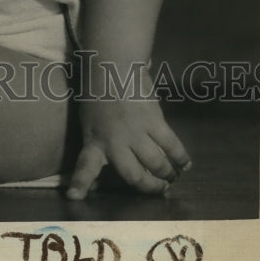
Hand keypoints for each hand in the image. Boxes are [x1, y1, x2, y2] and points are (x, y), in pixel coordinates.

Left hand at [66, 96, 191, 199]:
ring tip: (172, 177)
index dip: (80, 184)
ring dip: (167, 174)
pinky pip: (172, 145)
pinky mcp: (153, 120)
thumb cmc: (97, 90)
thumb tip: (110, 161)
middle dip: (148, 187)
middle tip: (158, 190)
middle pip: (133, 175)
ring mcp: (134, 131)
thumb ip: (98, 140)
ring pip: (156, 163)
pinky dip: (181, 157)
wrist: (111, 62)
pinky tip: (186, 164)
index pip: (84, 167)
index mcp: (93, 140)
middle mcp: (113, 140)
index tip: (73, 197)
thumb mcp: (89, 119)